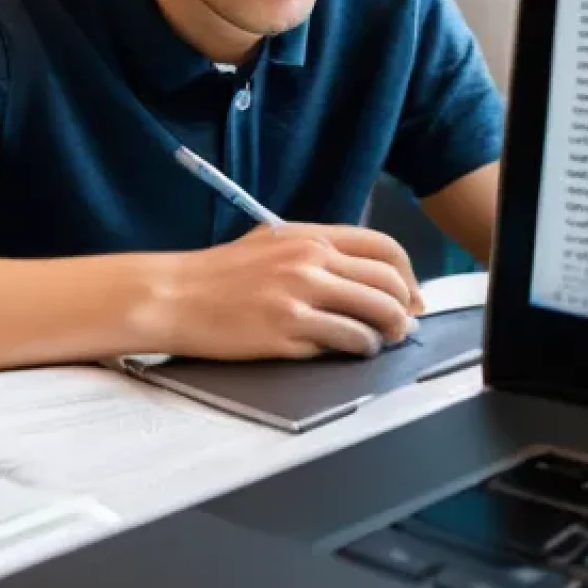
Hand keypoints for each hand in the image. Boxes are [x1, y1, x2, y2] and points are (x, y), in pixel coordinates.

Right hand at [155, 223, 424, 359]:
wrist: (175, 294)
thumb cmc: (221, 273)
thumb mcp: (273, 243)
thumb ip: (317, 252)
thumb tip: (363, 278)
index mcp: (311, 236)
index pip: (384, 248)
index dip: (409, 276)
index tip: (412, 297)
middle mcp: (311, 259)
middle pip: (388, 282)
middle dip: (407, 308)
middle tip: (404, 325)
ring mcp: (301, 294)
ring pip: (376, 312)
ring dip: (390, 331)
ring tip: (383, 341)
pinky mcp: (288, 328)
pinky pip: (346, 340)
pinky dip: (360, 348)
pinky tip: (353, 351)